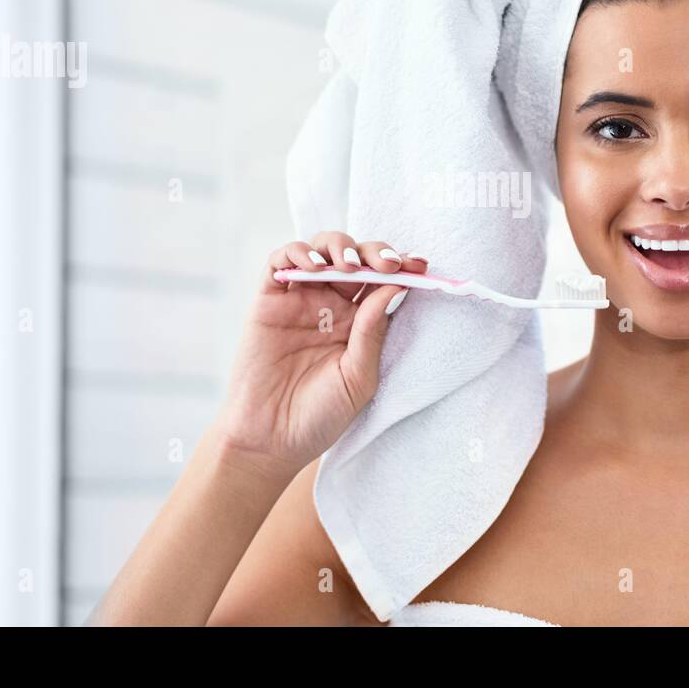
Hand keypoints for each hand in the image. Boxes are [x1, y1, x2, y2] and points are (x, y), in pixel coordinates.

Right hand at [214, 232, 427, 476]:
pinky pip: (280, 261)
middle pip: (357, 258)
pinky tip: (313, 266)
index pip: (383, 282)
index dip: (402, 267)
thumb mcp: (358, 378)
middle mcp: (331, 305)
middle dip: (375, 252)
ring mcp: (299, 300)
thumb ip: (373, 332)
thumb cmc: (319, 416)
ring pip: (321, 250)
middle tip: (387, 264)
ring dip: (339, 247)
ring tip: (349, 266)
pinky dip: (297, 253)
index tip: (420, 264)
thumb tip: (396, 287)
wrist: (270, 440)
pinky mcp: (268, 300)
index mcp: (359, 322)